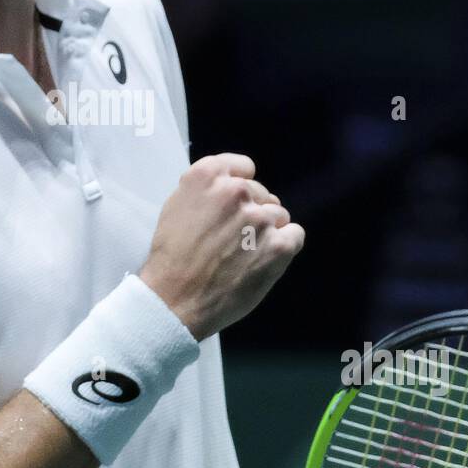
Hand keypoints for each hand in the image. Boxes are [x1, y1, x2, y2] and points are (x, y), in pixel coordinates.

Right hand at [138, 153, 304, 340]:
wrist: (175, 301)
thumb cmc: (172, 258)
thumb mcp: (176, 207)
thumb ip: (205, 189)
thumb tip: (232, 184)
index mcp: (207, 176)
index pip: (243, 167)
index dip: (240, 186)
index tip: (234, 204)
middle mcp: (236, 191)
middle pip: (261, 193)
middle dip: (251, 212)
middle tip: (233, 238)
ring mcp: (260, 218)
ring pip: (279, 215)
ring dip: (267, 231)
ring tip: (244, 254)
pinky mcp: (278, 246)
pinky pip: (295, 235)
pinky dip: (284, 246)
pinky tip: (262, 260)